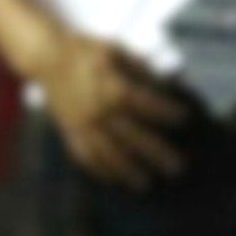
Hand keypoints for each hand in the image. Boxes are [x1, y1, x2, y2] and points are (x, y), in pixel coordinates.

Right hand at [35, 29, 186, 188]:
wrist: (49, 58)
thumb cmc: (90, 51)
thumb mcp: (119, 51)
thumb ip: (144, 70)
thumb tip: (174, 83)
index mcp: (111, 86)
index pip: (143, 103)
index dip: (164, 111)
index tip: (186, 119)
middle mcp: (97, 110)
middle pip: (130, 136)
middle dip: (155, 153)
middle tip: (178, 168)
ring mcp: (82, 124)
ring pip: (107, 153)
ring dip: (127, 171)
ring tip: (147, 184)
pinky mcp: (70, 131)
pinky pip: (85, 156)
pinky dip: (99, 170)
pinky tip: (114, 180)